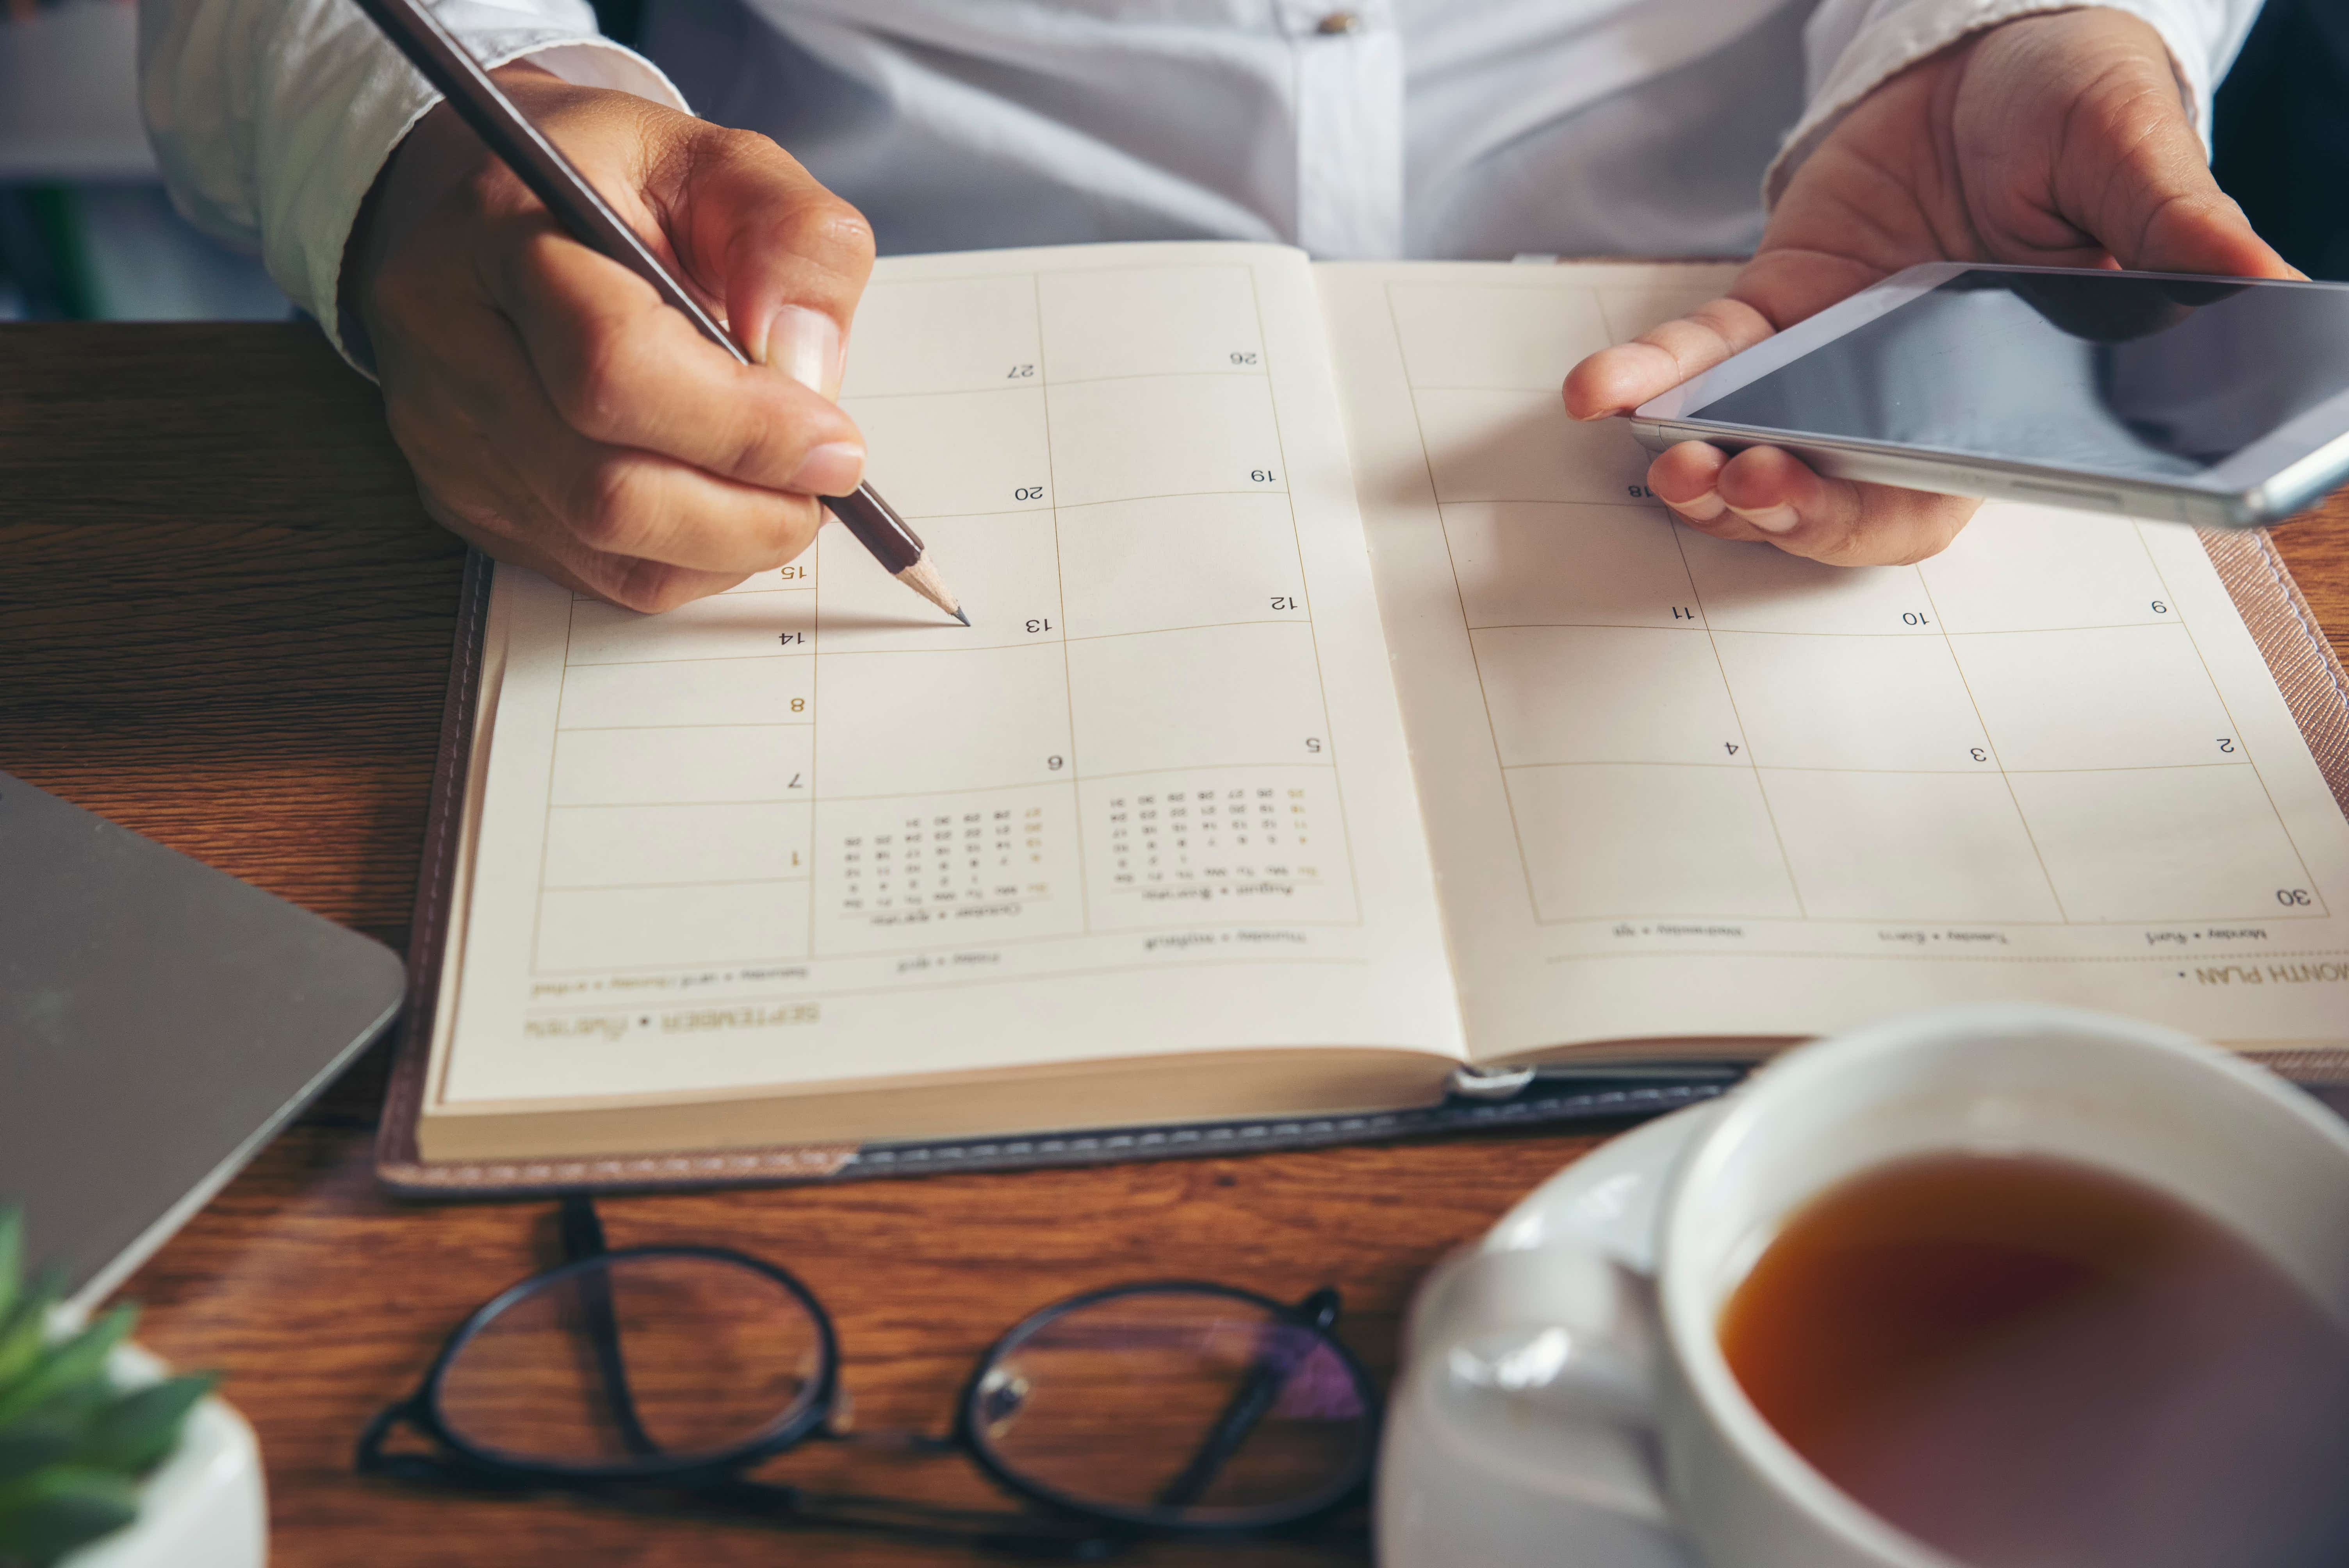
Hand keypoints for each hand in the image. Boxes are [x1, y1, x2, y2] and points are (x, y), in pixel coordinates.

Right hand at [347, 65, 873, 609]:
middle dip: (748, 508)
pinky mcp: (465, 500)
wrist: (504, 213)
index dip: (743, 427)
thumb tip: (805, 367)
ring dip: (728, 543)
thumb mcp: (725, 163)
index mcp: (500, 230)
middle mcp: (449, 341)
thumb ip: (792, 241)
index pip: (614, 367)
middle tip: (826, 483)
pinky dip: (689, 559)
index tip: (836, 443)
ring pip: (605, 549)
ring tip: (785, 492)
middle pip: (604, 488)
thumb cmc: (620, 189)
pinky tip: (724, 509)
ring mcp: (445, 435)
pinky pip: (599, 575)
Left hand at [1564, 8, 2297, 566]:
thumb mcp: (2133, 158)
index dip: (1879, 514)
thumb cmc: (2077, 109)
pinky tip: (1600, 389)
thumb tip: (2262, 289)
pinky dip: (1650, 375)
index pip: (1942, 491)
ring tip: (1672, 465)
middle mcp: (1912, 397)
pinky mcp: (1777, 310)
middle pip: (1838, 492)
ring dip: (1706, 470)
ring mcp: (1834, 360)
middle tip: (1739, 489)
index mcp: (2009, 395)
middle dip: (1782, 506)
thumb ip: (2177, 230)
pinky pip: (1705, 356)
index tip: (1824, 506)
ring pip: (1759, 445)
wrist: (1993, 52)